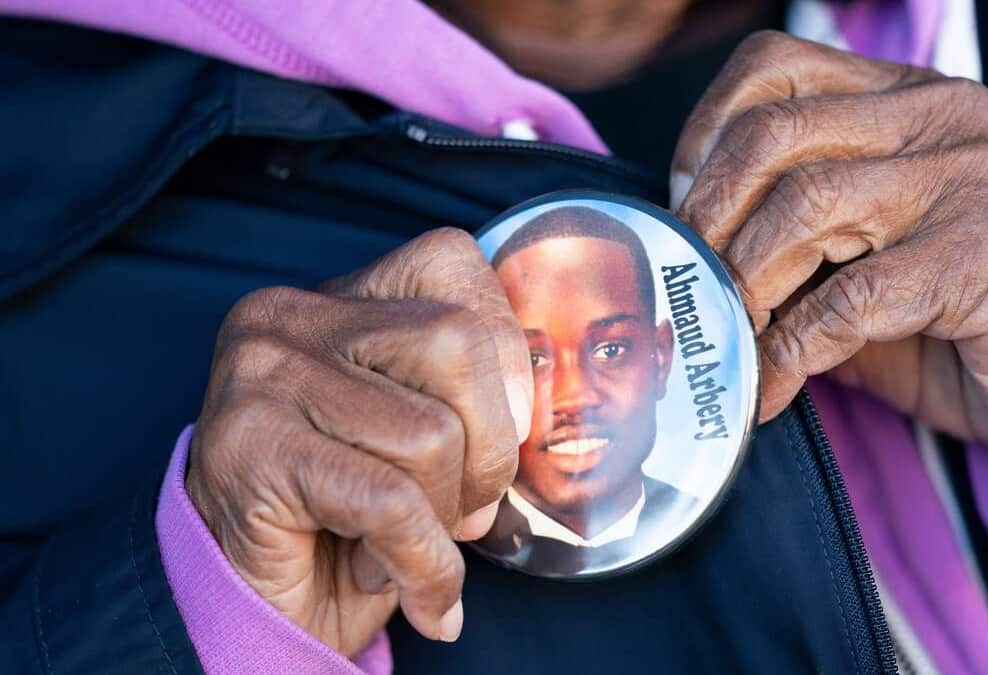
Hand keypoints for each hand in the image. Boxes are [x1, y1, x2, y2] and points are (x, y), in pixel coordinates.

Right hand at [186, 228, 532, 653]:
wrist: (247, 603)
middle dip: (490, 448)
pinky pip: (390, 502)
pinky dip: (425, 563)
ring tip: (410, 544)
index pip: (452, 260)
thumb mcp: (415, 427)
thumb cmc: (349, 513)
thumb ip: (469, 393)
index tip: (506, 427)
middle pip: (457, 343)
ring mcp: (263, 376)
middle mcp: (290, 316)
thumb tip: (542, 409)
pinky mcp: (252, 449)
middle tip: (467, 509)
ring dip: (446, 516)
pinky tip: (412, 590)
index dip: (505, 351)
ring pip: (431, 433)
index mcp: (338, 296)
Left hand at [672, 32, 987, 471]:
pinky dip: (793, 351)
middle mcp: (941, 118)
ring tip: (728, 337)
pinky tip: (772, 386)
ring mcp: (970, 180)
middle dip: (710, 219)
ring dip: (747, 285)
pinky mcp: (985, 256)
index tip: (682, 210)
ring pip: (806, 206)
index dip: (704, 137)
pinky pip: (851, 298)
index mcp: (904, 95)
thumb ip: (788, 226)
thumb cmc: (950, 308)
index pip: (773, 68)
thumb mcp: (863, 244)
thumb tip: (684, 249)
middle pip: (775, 136)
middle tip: (690, 283)